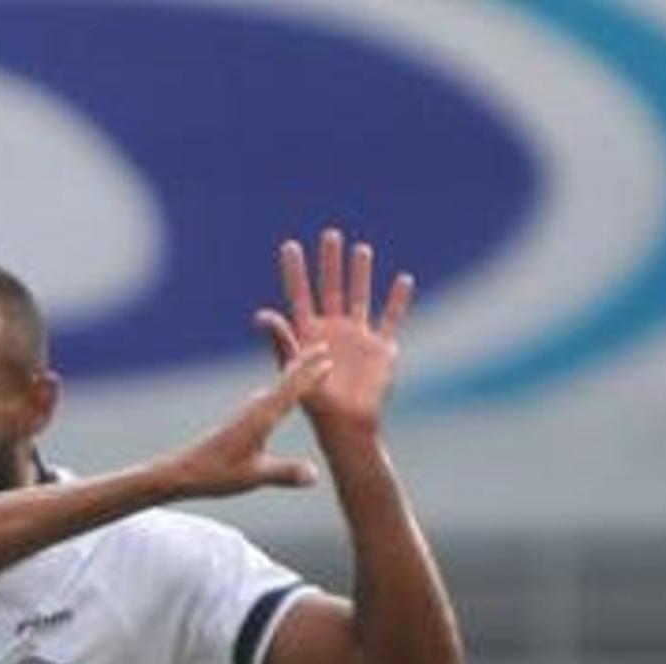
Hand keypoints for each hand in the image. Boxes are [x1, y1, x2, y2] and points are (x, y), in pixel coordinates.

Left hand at [150, 349, 331, 501]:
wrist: (181, 473)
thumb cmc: (215, 474)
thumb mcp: (253, 477)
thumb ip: (285, 473)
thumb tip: (315, 476)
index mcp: (261, 418)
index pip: (291, 390)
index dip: (310, 375)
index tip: (328, 358)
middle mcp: (255, 410)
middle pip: (285, 382)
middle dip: (304, 365)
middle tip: (322, 346)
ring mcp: (247, 414)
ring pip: (276, 388)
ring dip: (294, 375)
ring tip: (308, 363)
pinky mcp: (241, 422)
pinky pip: (268, 399)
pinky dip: (281, 390)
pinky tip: (280, 392)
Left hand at [254, 228, 413, 435]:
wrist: (347, 427)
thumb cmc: (315, 406)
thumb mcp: (292, 371)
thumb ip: (281, 341)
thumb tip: (262, 314)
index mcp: (308, 335)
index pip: (299, 295)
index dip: (295, 271)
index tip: (290, 246)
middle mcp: (332, 331)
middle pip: (331, 288)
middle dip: (330, 263)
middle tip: (330, 234)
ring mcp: (357, 337)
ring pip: (360, 297)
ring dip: (361, 273)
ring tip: (361, 249)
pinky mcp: (380, 348)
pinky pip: (392, 318)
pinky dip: (399, 300)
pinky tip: (403, 280)